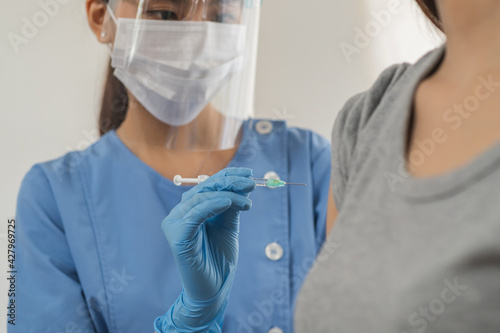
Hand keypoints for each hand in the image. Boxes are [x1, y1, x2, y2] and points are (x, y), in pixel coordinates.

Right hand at [161, 167, 255, 301]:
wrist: (214, 290)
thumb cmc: (220, 260)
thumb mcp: (229, 226)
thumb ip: (231, 206)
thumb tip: (242, 183)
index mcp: (190, 210)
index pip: (207, 186)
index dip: (227, 176)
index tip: (249, 174)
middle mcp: (179, 214)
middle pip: (204, 189)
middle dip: (229, 183)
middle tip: (251, 182)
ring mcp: (175, 225)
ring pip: (200, 199)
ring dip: (227, 195)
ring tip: (246, 200)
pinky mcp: (177, 237)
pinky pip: (195, 215)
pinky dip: (212, 205)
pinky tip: (228, 202)